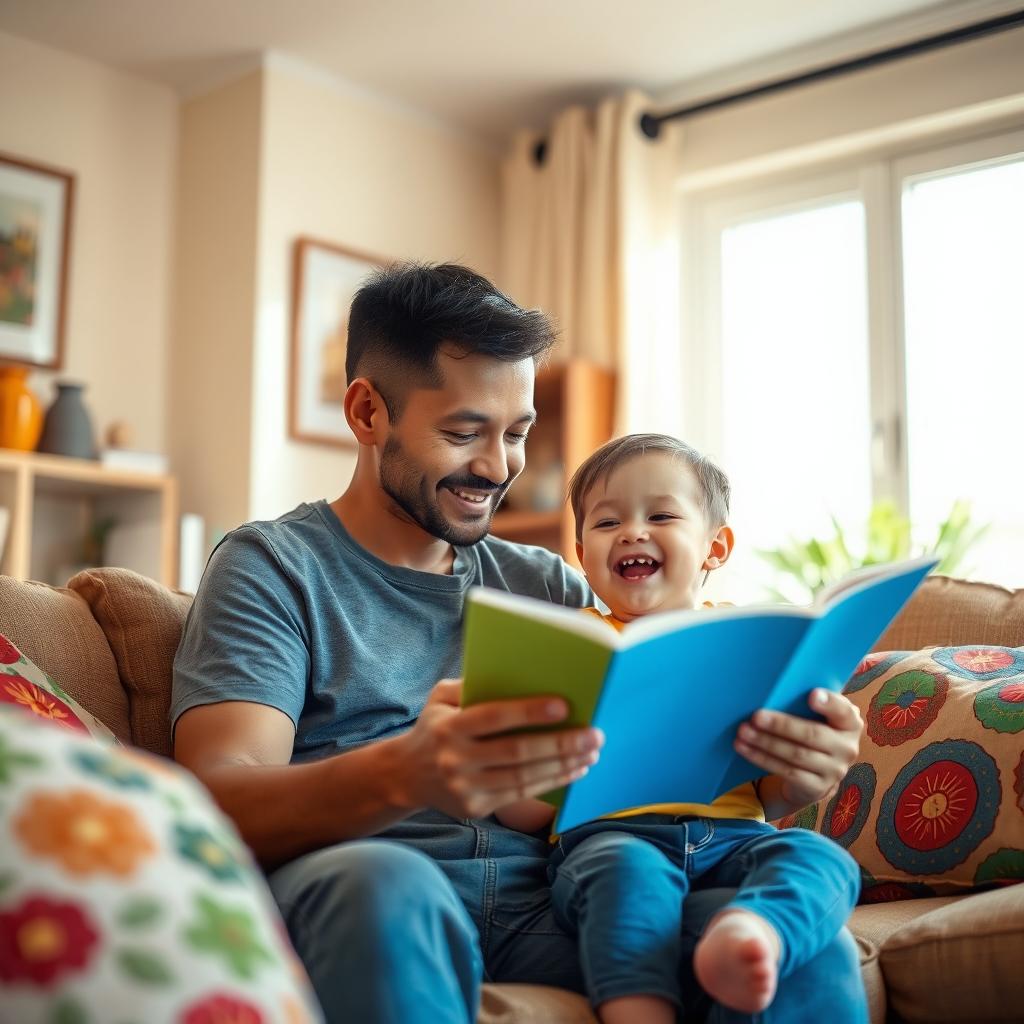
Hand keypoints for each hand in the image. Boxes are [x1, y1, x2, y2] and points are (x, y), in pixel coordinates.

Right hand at [395, 679, 603, 818]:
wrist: (405, 775)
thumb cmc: (435, 726)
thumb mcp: (441, 698)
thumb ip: (471, 684)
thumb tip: (519, 675)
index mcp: (449, 726)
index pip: (494, 717)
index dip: (529, 712)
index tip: (564, 706)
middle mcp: (456, 759)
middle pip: (517, 751)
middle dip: (560, 743)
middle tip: (594, 734)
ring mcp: (465, 787)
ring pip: (524, 777)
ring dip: (563, 766)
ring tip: (592, 752)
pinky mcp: (476, 808)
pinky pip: (520, 794)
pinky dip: (552, 782)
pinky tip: (574, 770)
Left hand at [735, 689, 861, 813]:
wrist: (817, 774)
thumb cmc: (812, 732)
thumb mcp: (816, 717)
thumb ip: (805, 703)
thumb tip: (773, 690)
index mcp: (850, 724)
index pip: (844, 711)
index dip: (829, 703)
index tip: (811, 695)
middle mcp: (847, 748)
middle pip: (812, 734)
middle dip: (781, 725)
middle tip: (756, 716)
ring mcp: (834, 771)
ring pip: (796, 755)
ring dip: (766, 742)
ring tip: (743, 732)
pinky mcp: (817, 787)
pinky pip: (786, 771)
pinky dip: (762, 759)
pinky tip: (745, 748)